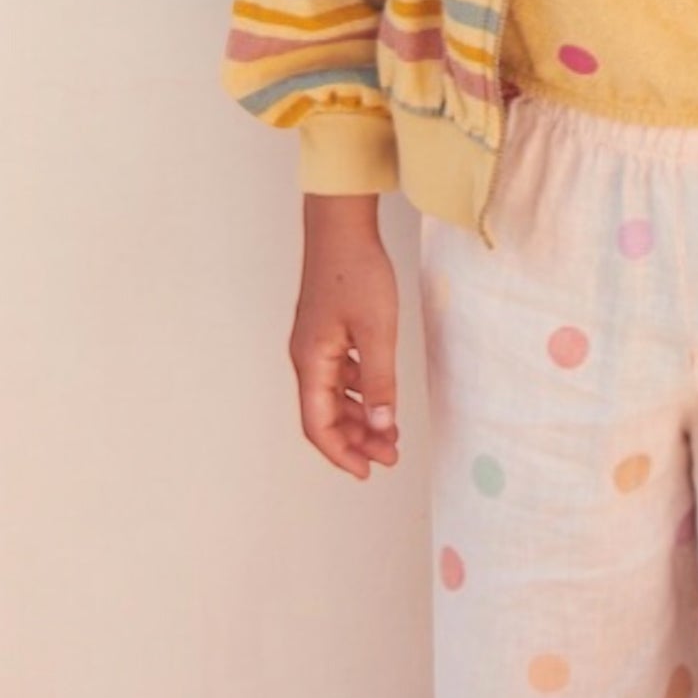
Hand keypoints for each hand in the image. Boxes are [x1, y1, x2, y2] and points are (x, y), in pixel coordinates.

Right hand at [290, 193, 401, 477]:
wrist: (342, 226)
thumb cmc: (356, 271)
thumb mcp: (376, 330)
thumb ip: (379, 380)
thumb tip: (383, 426)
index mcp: (311, 361)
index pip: (318, 425)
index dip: (341, 453)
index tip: (366, 472)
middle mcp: (306, 357)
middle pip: (325, 414)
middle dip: (356, 439)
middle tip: (389, 455)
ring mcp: (315, 343)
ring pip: (334, 394)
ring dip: (360, 416)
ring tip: (391, 431)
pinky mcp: (327, 329)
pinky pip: (340, 373)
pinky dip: (360, 390)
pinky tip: (381, 393)